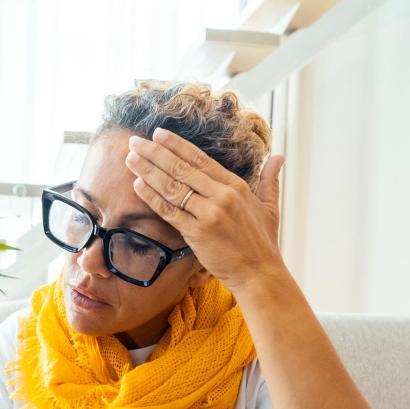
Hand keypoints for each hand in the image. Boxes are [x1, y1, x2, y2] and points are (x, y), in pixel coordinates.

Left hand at [125, 128, 285, 294]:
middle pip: (182, 168)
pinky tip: (138, 185)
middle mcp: (222, 196)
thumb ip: (270, 179)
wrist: (260, 274)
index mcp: (236, 186)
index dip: (177, 145)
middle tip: (135, 141)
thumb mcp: (270, 206)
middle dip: (155, 153)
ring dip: (148, 171)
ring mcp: (209, 214)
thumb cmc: (263, 243)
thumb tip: (278, 157)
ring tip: (131, 158)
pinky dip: (152, 197)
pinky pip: (169, 211)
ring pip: (172, 187)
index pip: (200, 158)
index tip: (158, 134)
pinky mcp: (197, 233)